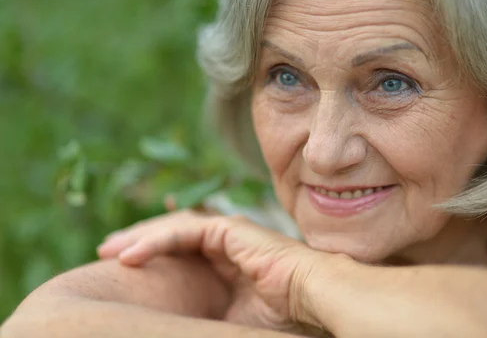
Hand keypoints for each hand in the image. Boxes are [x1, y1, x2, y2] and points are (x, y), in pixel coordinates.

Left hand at [97, 208, 330, 332]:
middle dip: (138, 240)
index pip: (183, 251)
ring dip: (140, 237)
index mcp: (229, 261)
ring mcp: (229, 232)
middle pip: (173, 235)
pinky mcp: (230, 228)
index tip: (123, 267)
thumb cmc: (283, 316)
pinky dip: (156, 240)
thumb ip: (204, 314)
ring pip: (174, 227)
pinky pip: (184, 230)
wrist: (313, 300)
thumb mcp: (230, 319)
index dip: (153, 255)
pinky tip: (131, 255)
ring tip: (110, 251)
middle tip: (106, 252)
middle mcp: (227, 242)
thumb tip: (171, 326)